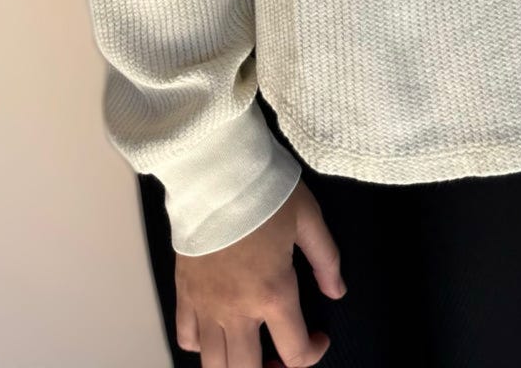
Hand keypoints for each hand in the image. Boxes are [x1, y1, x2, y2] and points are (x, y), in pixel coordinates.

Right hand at [174, 181, 344, 367]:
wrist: (215, 172)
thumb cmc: (265, 191)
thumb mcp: (309, 218)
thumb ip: (326, 260)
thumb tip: (337, 292)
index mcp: (273, 293)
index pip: (295, 353)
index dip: (313, 353)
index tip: (319, 337)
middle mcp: (236, 310)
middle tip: (281, 354)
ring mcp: (205, 305)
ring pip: (214, 365)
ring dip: (235, 367)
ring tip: (250, 351)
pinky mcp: (183, 293)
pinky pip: (186, 338)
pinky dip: (202, 345)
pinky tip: (217, 331)